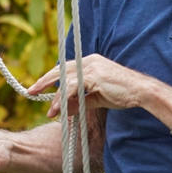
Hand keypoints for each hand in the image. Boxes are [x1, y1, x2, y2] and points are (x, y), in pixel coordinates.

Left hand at [28, 54, 160, 117]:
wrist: (140, 91)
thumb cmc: (122, 94)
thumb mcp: (96, 99)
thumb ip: (78, 102)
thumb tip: (62, 110)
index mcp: (90, 62)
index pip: (65, 68)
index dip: (51, 77)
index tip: (39, 87)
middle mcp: (88, 61)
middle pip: (60, 69)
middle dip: (44, 81)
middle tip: (31, 91)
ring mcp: (91, 67)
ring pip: (65, 80)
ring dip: (55, 97)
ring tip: (49, 111)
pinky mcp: (93, 76)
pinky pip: (72, 88)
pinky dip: (63, 99)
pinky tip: (58, 109)